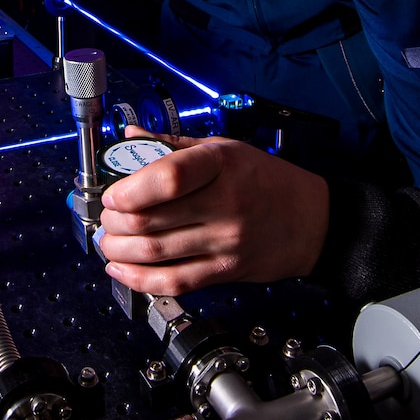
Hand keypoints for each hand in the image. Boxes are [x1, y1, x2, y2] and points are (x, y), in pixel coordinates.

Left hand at [97, 132, 329, 294]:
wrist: (312, 221)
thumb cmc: (268, 180)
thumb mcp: (225, 149)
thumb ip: (174, 146)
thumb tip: (130, 137)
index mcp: (222, 165)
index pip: (169, 178)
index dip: (129, 188)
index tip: (113, 192)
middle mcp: (225, 204)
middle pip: (151, 219)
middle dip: (115, 220)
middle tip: (107, 216)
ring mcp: (225, 242)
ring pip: (155, 253)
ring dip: (119, 250)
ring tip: (110, 241)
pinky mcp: (224, 271)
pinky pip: (174, 282)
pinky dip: (139, 279)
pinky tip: (122, 270)